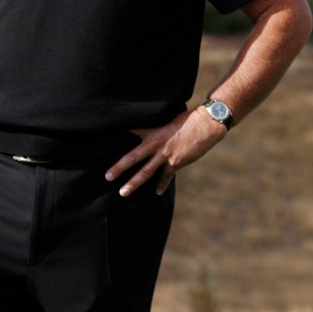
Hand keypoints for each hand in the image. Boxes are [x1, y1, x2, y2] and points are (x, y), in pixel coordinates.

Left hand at [106, 109, 226, 195]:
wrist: (206, 126)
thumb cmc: (189, 119)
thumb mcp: (169, 119)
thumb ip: (159, 127)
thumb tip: (153, 128)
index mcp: (154, 132)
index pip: (133, 131)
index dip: (122, 132)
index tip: (106, 136)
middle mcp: (157, 145)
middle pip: (133, 158)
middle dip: (119, 168)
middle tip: (107, 176)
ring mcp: (166, 156)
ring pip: (146, 172)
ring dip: (133, 183)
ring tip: (123, 192)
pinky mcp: (176, 163)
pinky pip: (166, 176)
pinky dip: (162, 184)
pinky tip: (157, 192)